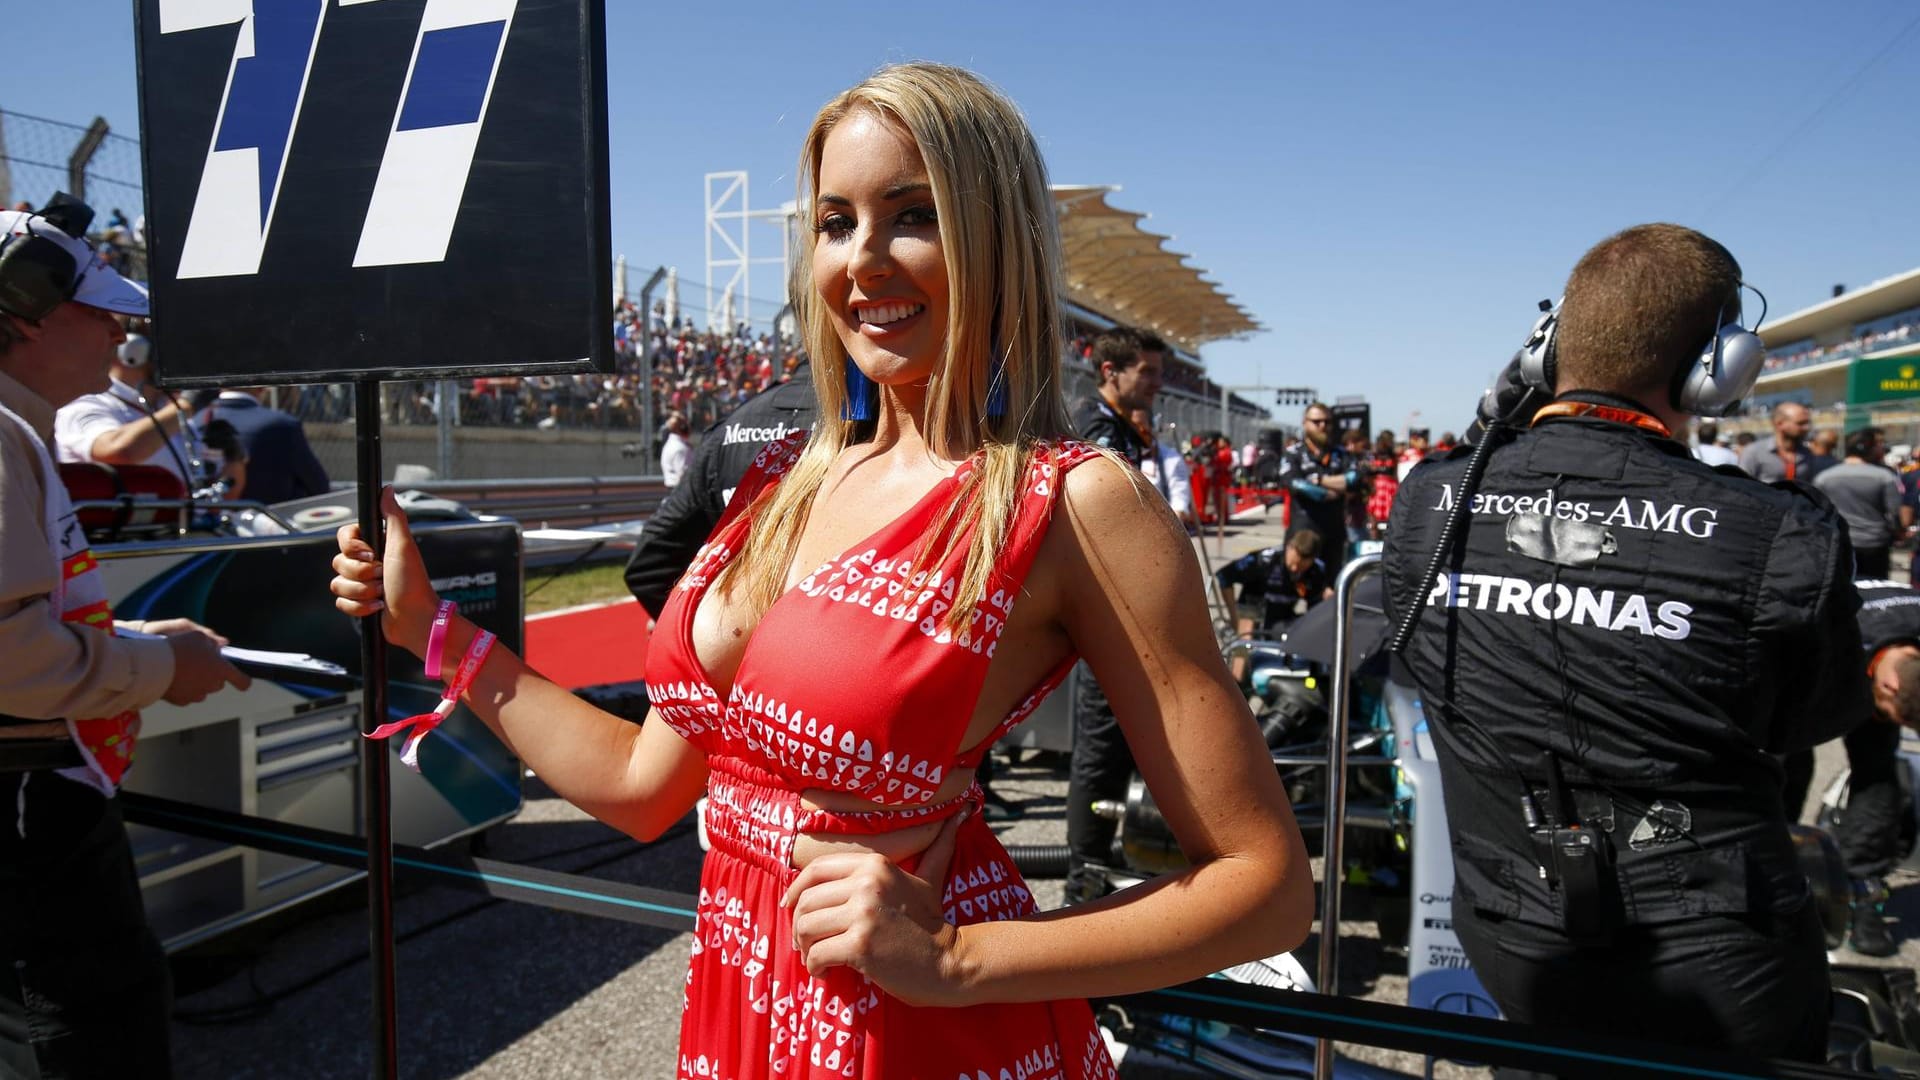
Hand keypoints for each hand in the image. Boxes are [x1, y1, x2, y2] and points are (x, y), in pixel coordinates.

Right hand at [163, 630, 249, 704]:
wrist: (153, 665)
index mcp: (221, 670)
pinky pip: (187, 694)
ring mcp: (196, 695)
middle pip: (218, 682)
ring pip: (202, 689)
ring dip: (197, 682)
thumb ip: (213, 642)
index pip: (242, 681)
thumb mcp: (199, 636)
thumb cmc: (180, 647)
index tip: (242, 679)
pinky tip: (174, 677)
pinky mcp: (181, 701)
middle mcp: (212, 685)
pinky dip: (183, 688)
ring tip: (183, 668)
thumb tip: (220, 645)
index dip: (242, 680)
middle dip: (212, 675)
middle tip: (199, 662)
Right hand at [330, 486, 439, 653]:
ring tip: (382, 593)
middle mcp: (367, 563)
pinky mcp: (358, 603)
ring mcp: (361, 584)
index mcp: (376, 546)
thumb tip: (387, 490)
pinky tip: (377, 607)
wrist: (415, 620)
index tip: (370, 552)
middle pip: (338, 561)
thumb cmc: (412, 583)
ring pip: (337, 584)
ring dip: (362, 591)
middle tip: (382, 575)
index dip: (352, 546)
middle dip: (361, 573)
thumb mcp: (403, 545)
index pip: (344, 536)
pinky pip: (340, 602)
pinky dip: (359, 607)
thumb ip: (393, 516)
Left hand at [782, 808, 969, 1006]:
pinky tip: (824, 973)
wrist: (950, 962)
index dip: (796, 889)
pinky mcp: (860, 945)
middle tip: (805, 943)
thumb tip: (958, 815)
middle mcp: (867, 883)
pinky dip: (814, 967)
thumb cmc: (932, 924)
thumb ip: (934, 849)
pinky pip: (817, 954)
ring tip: (814, 958)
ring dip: (804, 948)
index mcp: (874, 864)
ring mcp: (863, 914)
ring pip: (806, 927)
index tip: (790, 907)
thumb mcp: (928, 880)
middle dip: (798, 926)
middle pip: (806, 901)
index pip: (816, 870)